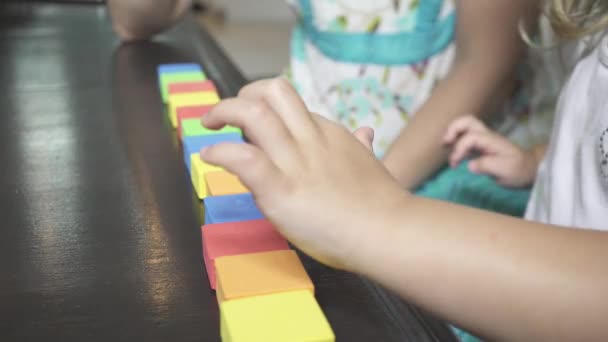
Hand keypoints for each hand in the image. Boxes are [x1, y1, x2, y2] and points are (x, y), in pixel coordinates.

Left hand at [200, 78, 408, 269]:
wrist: (390, 232)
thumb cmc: (381, 205)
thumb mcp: (370, 163)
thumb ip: (361, 146)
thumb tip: (365, 132)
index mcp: (328, 133)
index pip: (289, 104)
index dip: (264, 107)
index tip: (252, 126)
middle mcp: (310, 139)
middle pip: (272, 92)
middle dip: (243, 95)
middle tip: (227, 114)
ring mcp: (296, 163)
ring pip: (254, 114)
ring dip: (224, 111)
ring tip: (210, 124)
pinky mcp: (281, 190)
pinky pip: (244, 158)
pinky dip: (220, 152)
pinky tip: (209, 156)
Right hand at [443, 115, 539, 186]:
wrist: (529, 169)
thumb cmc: (518, 169)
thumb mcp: (505, 170)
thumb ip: (486, 166)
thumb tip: (469, 165)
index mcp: (491, 140)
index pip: (470, 137)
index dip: (459, 148)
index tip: (456, 164)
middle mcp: (486, 136)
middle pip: (466, 121)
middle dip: (452, 129)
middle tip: (445, 143)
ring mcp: (483, 140)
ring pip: (464, 127)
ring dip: (453, 134)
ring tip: (446, 148)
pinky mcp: (480, 147)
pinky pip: (465, 138)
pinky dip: (456, 142)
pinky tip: (455, 156)